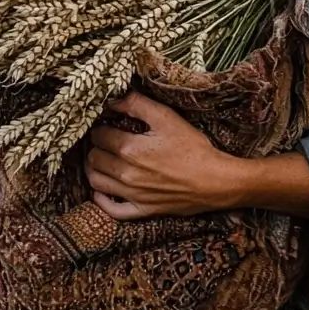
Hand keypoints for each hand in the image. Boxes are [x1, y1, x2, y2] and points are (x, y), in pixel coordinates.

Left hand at [84, 91, 239, 220]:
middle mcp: (125, 173)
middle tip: (105, 141)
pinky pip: (112, 210)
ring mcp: (132, 194)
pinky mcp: (142, 210)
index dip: (100, 127)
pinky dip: (102, 200)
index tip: (106, 124)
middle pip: (94, 159)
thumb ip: (137, 104)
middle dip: (96, 147)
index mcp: (129, 149)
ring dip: (93, 170)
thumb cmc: (193, 147)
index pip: (100, 136)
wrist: (215, 181)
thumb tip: (113, 99)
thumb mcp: (167, 117)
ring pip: (96, 183)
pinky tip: (103, 191)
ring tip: (101, 160)